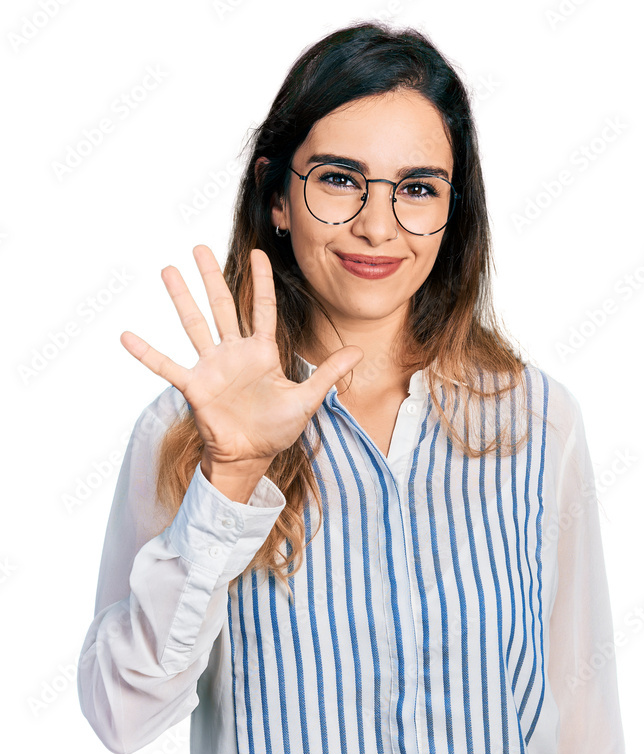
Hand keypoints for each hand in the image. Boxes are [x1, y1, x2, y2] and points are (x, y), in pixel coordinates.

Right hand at [120, 245, 363, 466]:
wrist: (250, 457)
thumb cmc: (277, 429)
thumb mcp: (308, 400)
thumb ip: (328, 373)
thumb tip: (359, 351)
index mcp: (262, 352)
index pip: (261, 309)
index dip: (259, 282)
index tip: (257, 253)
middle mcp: (234, 353)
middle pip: (221, 306)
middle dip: (211, 277)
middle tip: (198, 247)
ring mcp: (212, 367)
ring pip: (194, 325)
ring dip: (181, 298)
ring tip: (168, 270)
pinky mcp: (195, 386)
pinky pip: (167, 366)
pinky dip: (147, 353)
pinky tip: (126, 336)